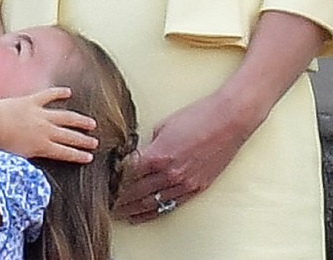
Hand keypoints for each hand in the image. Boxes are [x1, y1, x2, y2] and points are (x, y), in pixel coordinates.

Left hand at [0, 88, 97, 162]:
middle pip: (69, 136)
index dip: (78, 155)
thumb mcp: (18, 160)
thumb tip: (37, 167)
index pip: (65, 153)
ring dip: (79, 120)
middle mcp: (45, 131)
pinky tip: (68, 92)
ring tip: (91, 123)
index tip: (89, 157)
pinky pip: (48, 95)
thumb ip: (31, 161)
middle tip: (95, 142)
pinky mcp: (32, 101)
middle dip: (83, 140)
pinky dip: (59, 92)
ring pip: (65, 117)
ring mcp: (40, 114)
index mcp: (42, 147)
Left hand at [114, 89, 257, 221]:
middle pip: (137, 192)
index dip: (113, 179)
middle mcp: (171, 173)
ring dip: (133, 210)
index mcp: (158, 155)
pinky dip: (154, 212)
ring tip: (118, 214)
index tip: (103, 183)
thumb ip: (149, 143)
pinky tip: (143, 215)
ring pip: (153, 203)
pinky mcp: (197, 188)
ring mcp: (185, 184)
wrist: (229, 121)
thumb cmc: (197, 117)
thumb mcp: (163, 125)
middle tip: (105, 203)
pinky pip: (171, 205)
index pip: (127, 174)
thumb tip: (138, 154)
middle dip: (119, 199)